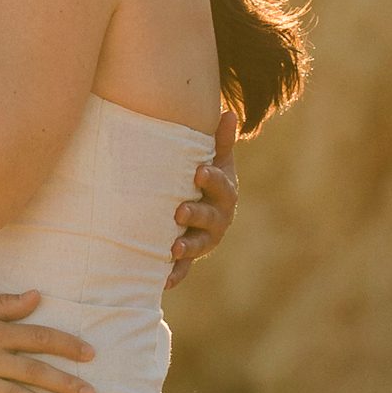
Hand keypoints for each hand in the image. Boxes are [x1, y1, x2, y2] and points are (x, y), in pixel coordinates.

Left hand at [165, 108, 238, 289]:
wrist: (201, 204)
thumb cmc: (206, 176)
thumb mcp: (215, 159)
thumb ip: (220, 140)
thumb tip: (227, 112)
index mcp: (224, 192)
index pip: (221, 185)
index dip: (212, 180)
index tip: (199, 172)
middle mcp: (218, 218)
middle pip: (210, 218)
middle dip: (196, 214)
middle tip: (179, 211)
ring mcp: (205, 239)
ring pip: (198, 245)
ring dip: (187, 247)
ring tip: (173, 248)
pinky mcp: (190, 256)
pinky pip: (184, 269)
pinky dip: (175, 274)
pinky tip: (164, 280)